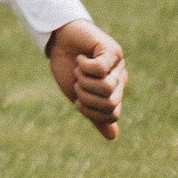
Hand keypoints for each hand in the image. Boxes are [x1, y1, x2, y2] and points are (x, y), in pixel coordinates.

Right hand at [45, 19, 124, 140]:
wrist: (58, 40)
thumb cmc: (66, 67)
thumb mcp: (78, 96)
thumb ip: (94, 115)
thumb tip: (113, 137)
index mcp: (114, 93)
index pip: (111, 115)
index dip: (90, 110)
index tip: (78, 98)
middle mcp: (120, 80)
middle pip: (110, 103)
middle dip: (86, 96)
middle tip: (78, 81)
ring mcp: (118, 65)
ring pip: (106, 87)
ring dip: (84, 80)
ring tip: (79, 68)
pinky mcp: (111, 51)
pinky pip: (99, 69)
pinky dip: (83, 66)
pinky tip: (81, 57)